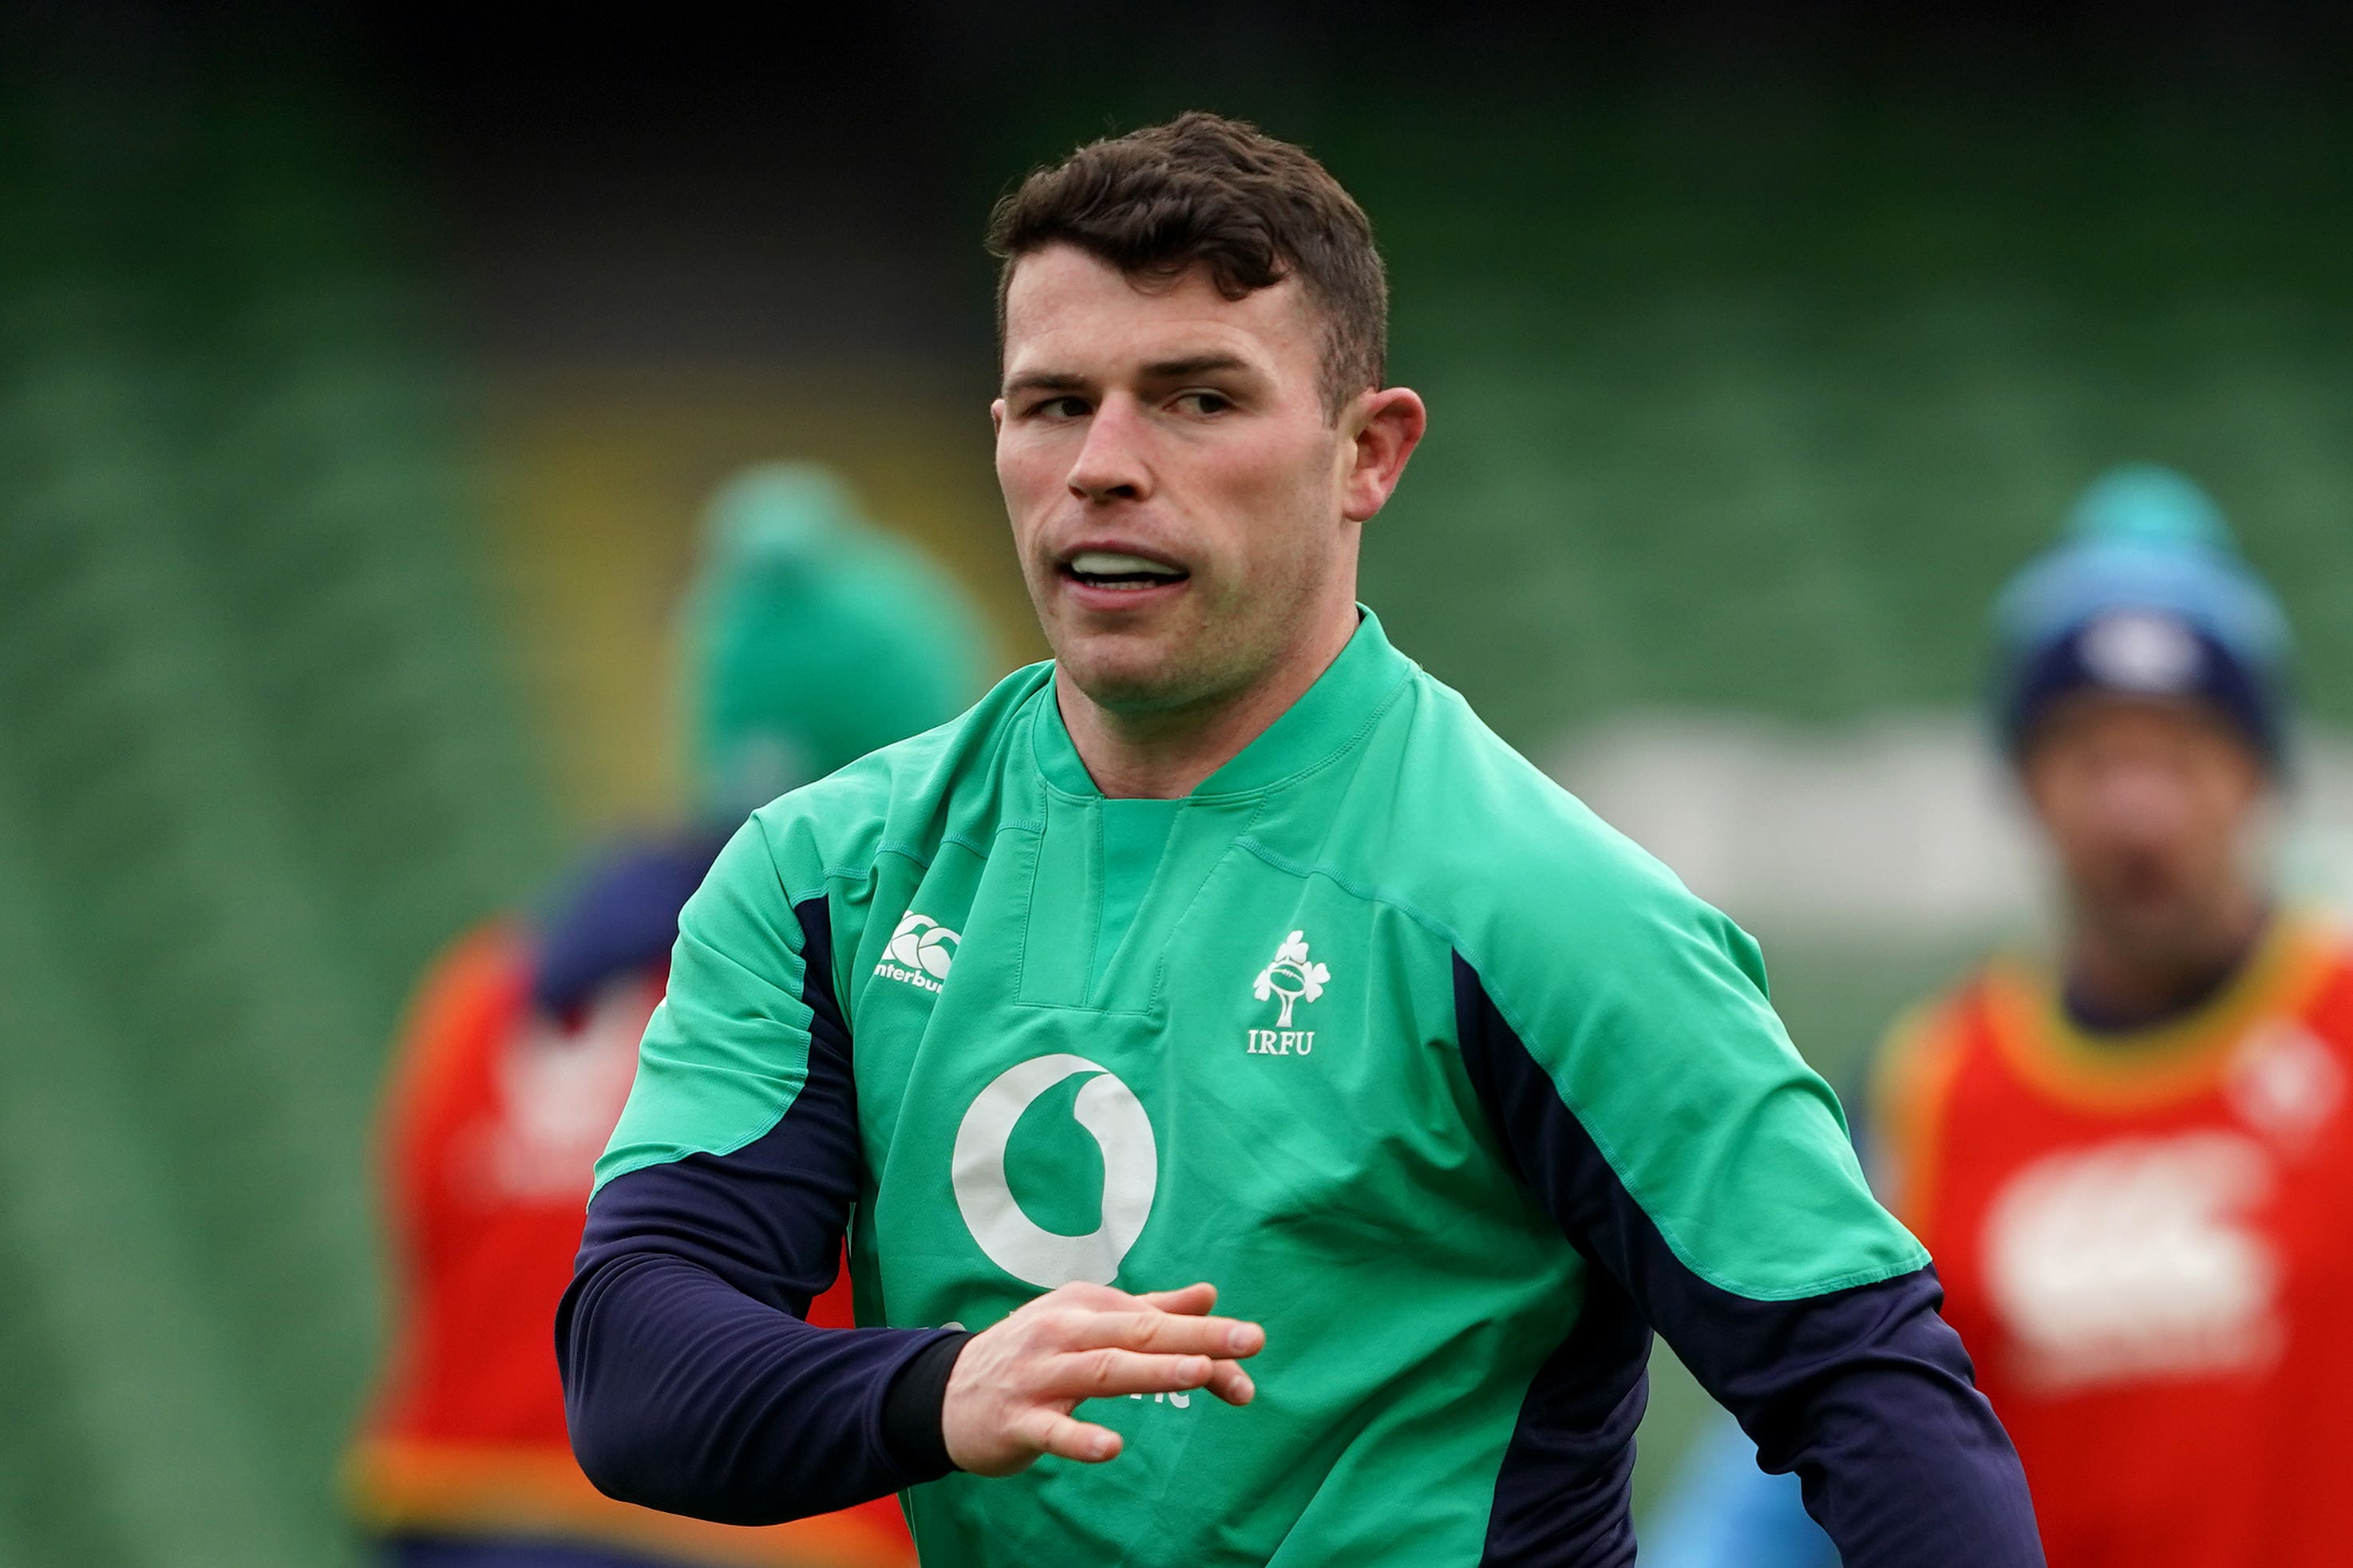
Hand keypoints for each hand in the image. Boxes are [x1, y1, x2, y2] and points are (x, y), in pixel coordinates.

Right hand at [941, 1281, 1264, 1475]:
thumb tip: (1210, 1294)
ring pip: (1102, 1371)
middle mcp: (1064, 1333)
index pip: (1157, 1321)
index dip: (1208, 1336)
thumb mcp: (1086, 1323)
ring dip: (1152, 1370)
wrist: (946, 1395)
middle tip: (1250, 1340)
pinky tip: (1112, 1447)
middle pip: (1138, 1333)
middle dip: (1196, 1336)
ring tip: (1199, 1371)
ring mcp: (1039, 1376)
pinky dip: (1080, 1438)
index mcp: (1086, 1306)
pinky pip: (1052, 1430)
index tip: (1252, 1350)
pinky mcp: (1018, 1419)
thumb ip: (1150, 1310)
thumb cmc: (1033, 1355)